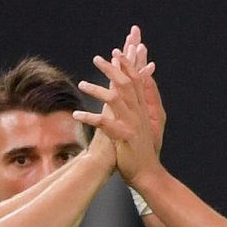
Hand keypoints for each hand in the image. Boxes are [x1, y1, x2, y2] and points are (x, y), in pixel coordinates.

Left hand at [84, 28, 165, 182]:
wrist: (148, 174)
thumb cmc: (144, 150)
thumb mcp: (150, 124)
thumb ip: (147, 104)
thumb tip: (145, 86)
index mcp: (143, 109)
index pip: (136, 80)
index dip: (127, 64)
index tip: (116, 52)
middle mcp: (139, 113)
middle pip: (126, 84)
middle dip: (112, 69)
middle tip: (97, 58)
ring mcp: (132, 124)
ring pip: (115, 100)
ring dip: (97, 90)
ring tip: (82, 84)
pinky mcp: (124, 137)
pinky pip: (104, 124)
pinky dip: (89, 118)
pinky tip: (76, 114)